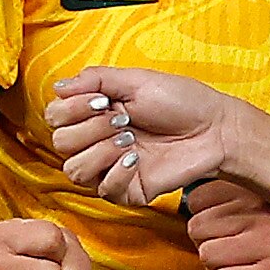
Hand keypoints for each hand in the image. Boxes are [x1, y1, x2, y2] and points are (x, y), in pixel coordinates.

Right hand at [49, 67, 238, 203]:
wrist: (215, 130)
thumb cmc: (181, 102)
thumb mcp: (136, 80)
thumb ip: (95, 79)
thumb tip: (58, 86)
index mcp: (95, 114)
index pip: (54, 117)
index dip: (71, 109)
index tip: (103, 101)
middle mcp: (97, 141)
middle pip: (60, 144)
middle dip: (89, 128)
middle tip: (122, 121)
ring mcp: (111, 168)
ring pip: (74, 171)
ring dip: (100, 151)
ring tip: (130, 140)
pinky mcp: (128, 190)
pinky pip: (103, 190)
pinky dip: (117, 173)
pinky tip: (138, 160)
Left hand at [186, 182, 269, 269]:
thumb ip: (238, 197)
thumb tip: (190, 203)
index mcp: (258, 190)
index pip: (197, 199)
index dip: (206, 218)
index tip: (225, 228)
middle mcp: (260, 211)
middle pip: (196, 230)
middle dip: (210, 244)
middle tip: (237, 251)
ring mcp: (267, 243)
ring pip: (206, 255)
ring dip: (218, 266)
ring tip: (246, 265)